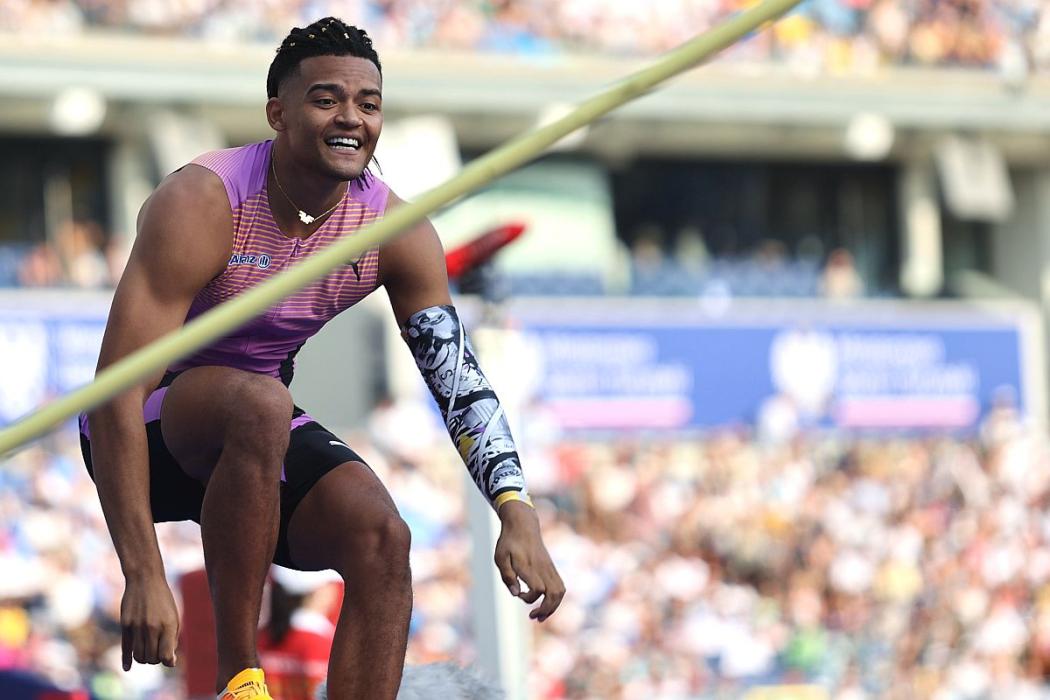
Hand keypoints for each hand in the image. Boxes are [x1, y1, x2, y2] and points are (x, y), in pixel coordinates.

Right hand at [120, 572, 179, 670]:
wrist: (145, 580)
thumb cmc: (163, 600)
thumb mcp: (174, 617)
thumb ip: (172, 639)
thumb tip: (170, 662)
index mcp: (167, 625)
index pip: (165, 656)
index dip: (168, 660)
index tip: (169, 657)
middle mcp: (151, 627)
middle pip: (151, 658)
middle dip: (155, 659)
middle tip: (157, 650)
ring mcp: (136, 627)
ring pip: (138, 656)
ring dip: (144, 658)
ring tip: (148, 649)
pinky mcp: (124, 625)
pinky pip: (125, 648)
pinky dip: (126, 661)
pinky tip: (127, 668)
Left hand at [494, 500, 564, 621]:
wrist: (523, 524)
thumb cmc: (508, 542)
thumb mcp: (500, 557)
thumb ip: (507, 576)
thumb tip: (516, 594)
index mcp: (528, 565)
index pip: (538, 588)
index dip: (529, 597)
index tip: (519, 594)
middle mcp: (542, 567)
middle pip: (554, 593)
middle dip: (546, 610)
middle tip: (533, 617)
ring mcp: (549, 567)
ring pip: (560, 591)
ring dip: (553, 607)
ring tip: (541, 615)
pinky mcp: (552, 567)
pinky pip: (560, 586)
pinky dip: (555, 599)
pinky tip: (545, 603)